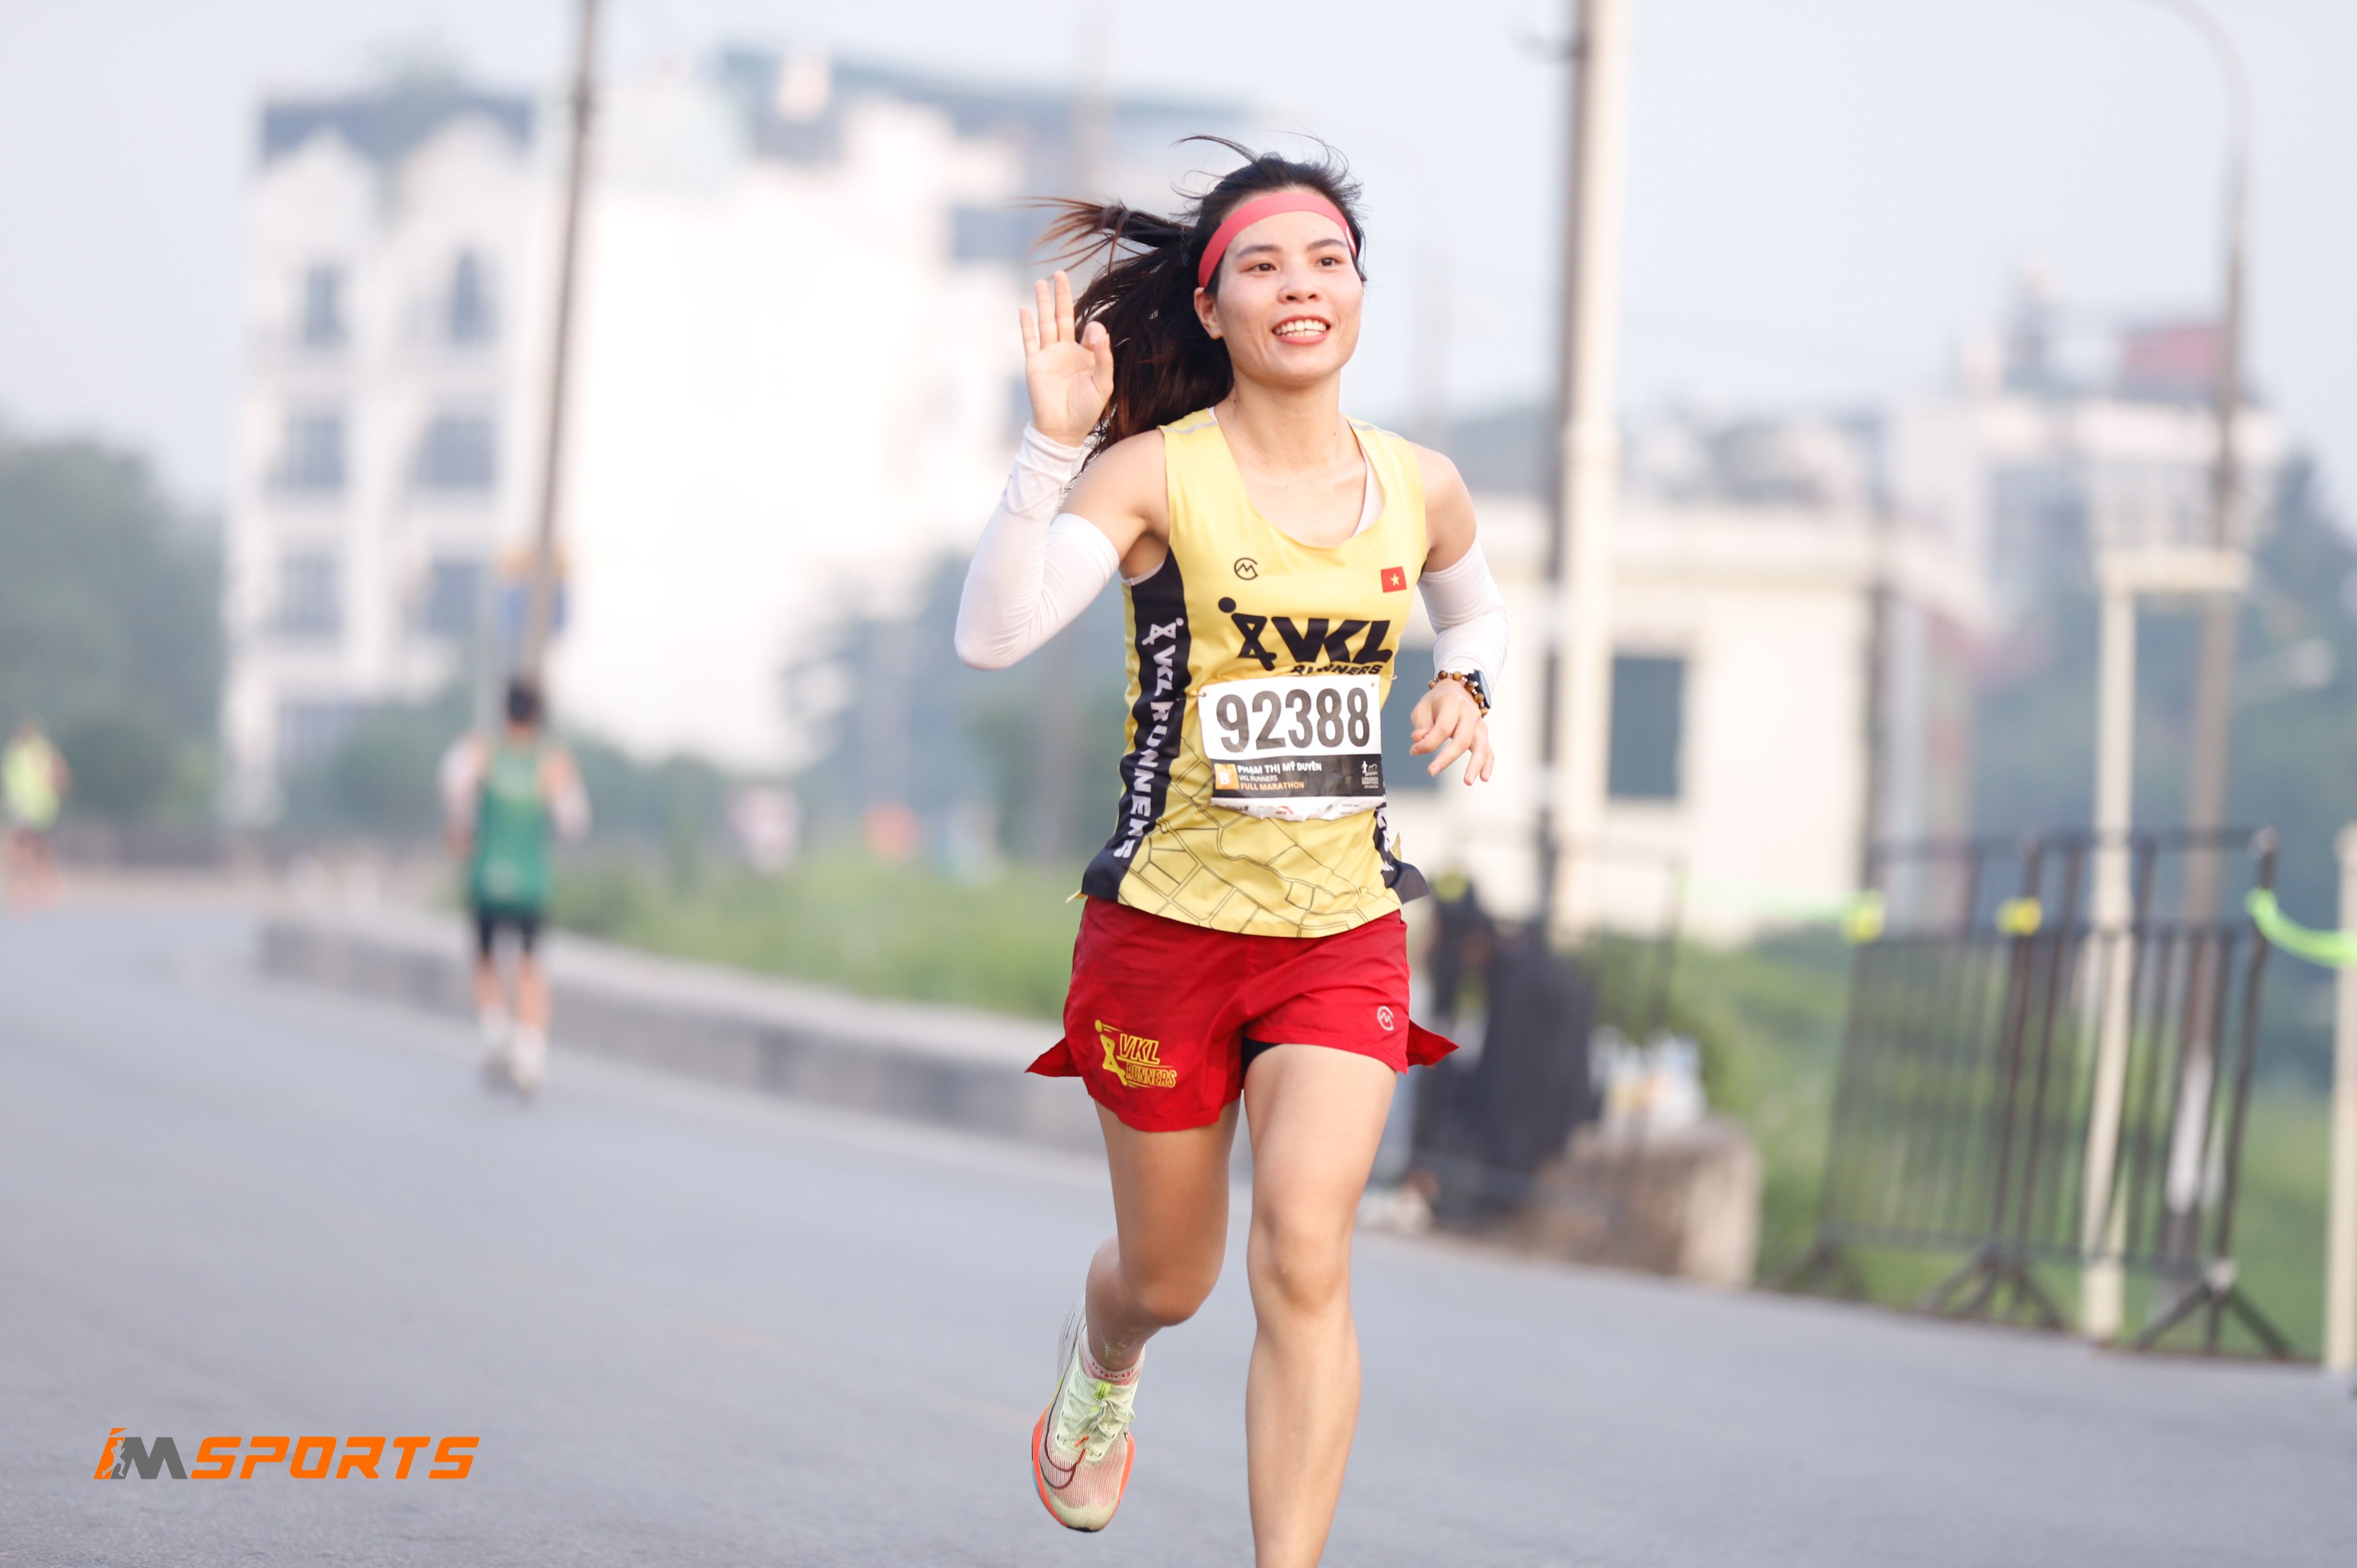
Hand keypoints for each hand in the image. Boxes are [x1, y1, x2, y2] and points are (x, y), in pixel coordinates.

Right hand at [1019, 270, 1113, 445]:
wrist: (1063, 430)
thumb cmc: (1086, 409)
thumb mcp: (1103, 383)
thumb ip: (1103, 357)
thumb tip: (1099, 328)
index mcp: (1084, 354)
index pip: (1087, 330)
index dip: (1091, 328)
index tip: (1093, 333)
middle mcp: (1065, 350)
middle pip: (1063, 316)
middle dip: (1062, 295)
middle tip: (1061, 273)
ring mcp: (1048, 355)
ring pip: (1045, 322)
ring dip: (1043, 302)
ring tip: (1042, 282)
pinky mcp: (1034, 363)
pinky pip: (1029, 340)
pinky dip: (1026, 325)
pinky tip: (1025, 308)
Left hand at [1409, 681, 1494, 785]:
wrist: (1458, 690)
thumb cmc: (1438, 702)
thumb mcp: (1423, 708)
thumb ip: (1421, 725)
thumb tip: (1419, 739)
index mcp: (1454, 703)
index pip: (1443, 728)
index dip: (1428, 743)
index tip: (1414, 751)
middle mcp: (1470, 713)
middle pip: (1462, 739)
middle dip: (1447, 758)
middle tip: (1431, 772)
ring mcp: (1480, 724)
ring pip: (1481, 746)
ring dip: (1475, 765)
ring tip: (1468, 781)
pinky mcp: (1483, 734)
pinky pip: (1489, 750)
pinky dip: (1488, 764)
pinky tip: (1484, 777)